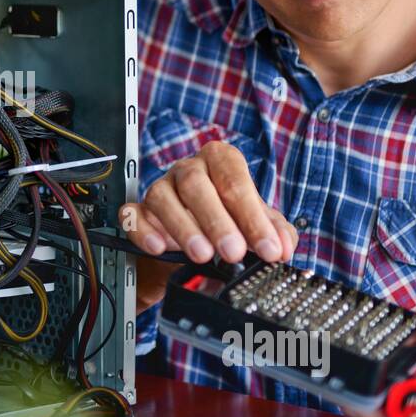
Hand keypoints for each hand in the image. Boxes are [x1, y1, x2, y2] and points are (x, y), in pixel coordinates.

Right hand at [118, 140, 297, 265]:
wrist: (195, 243)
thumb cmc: (229, 223)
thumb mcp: (258, 226)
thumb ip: (276, 233)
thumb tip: (284, 246)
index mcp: (220, 162)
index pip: (234, 179)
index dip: (253, 215)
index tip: (268, 249)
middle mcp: (187, 170)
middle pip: (196, 185)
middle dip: (217, 221)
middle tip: (233, 252)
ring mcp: (159, 188)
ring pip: (162, 198)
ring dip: (183, 227)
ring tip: (202, 255)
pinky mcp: (137, 211)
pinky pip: (132, 215)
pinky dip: (143, 231)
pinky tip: (159, 248)